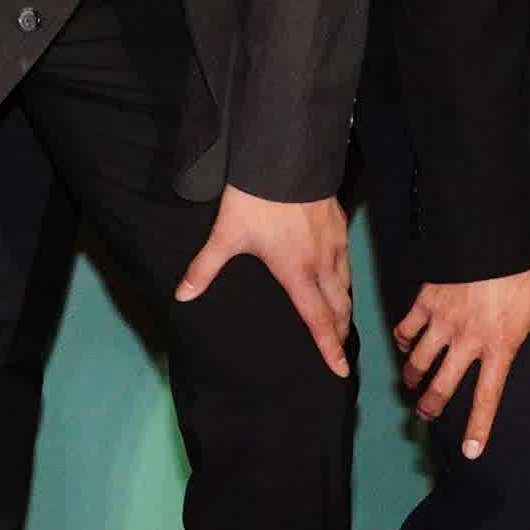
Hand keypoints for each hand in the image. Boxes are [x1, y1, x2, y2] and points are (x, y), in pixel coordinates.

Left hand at [174, 186, 354, 379]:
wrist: (284, 159)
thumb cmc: (255, 200)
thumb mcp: (226, 236)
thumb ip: (204, 269)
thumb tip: (182, 296)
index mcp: (296, 272)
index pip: (317, 320)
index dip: (329, 348)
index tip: (340, 370)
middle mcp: (322, 262)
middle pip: (339, 307)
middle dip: (340, 332)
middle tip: (340, 349)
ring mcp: (334, 243)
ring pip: (346, 284)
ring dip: (344, 306)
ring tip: (341, 320)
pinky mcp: (339, 224)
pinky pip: (347, 261)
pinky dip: (345, 279)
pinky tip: (339, 278)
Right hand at [393, 263, 529, 462]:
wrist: (495, 234)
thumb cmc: (528, 268)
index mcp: (500, 346)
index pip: (488, 397)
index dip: (478, 427)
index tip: (470, 452)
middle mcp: (468, 340)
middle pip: (442, 386)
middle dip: (430, 407)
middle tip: (424, 415)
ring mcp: (443, 321)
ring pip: (419, 361)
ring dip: (413, 377)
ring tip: (412, 384)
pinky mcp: (427, 301)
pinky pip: (406, 328)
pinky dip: (403, 340)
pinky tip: (406, 346)